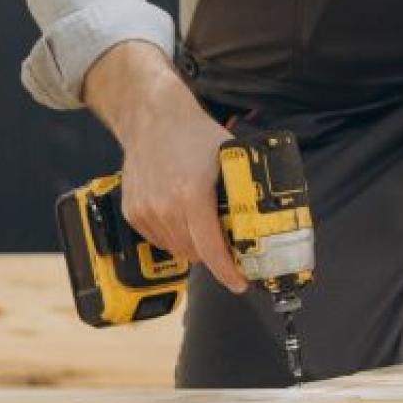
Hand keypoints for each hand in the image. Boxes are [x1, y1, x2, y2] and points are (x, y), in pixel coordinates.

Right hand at [110, 100, 244, 294]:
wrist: (153, 119)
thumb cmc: (195, 135)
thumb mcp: (231, 158)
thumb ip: (245, 189)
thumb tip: (269, 215)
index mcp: (192, 194)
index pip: (211, 248)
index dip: (227, 272)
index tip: (240, 283)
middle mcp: (164, 206)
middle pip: (195, 253)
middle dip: (215, 255)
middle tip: (229, 246)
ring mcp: (145, 211)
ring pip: (177, 249)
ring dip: (194, 247)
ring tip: (205, 227)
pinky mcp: (133, 212)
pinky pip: (159, 240)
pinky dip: (174, 237)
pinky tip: (184, 219)